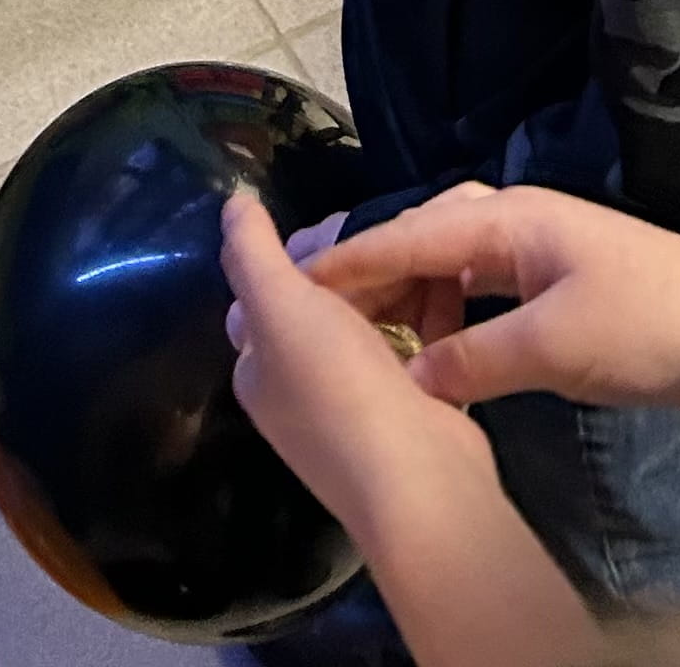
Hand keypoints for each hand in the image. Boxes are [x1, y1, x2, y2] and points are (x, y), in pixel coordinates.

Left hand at [220, 194, 492, 543]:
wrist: (419, 478)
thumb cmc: (336, 385)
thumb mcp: (279, 305)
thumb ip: (250, 251)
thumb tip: (231, 200)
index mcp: (260, 372)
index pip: (264, 297)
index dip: (294, 256)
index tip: (333, 224)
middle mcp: (301, 393)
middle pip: (323, 308)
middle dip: (353, 268)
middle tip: (386, 228)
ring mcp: (358, 407)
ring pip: (372, 324)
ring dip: (395, 286)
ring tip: (420, 245)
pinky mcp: (409, 412)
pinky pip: (413, 346)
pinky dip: (428, 315)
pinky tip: (448, 286)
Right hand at [298, 184, 679, 413]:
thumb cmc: (651, 325)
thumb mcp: (554, 348)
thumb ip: (473, 358)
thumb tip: (411, 375)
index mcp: (507, 218)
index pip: (405, 232)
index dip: (346, 260)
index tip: (289, 282)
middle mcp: (515, 219)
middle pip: (421, 235)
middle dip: (371, 271)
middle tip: (319, 314)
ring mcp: (539, 249)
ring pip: (450, 261)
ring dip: (412, 297)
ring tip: (379, 343)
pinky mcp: (559, 282)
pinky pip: (479, 285)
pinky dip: (449, 312)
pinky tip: (442, 351)